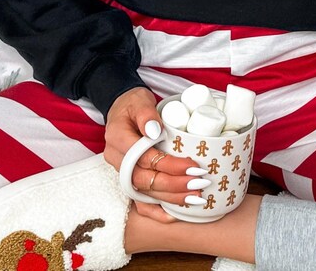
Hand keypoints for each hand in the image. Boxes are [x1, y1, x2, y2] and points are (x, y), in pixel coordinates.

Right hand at [103, 87, 206, 222]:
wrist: (123, 107)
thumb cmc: (133, 103)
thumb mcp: (140, 101)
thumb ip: (147, 115)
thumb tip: (156, 132)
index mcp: (117, 138)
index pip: (144, 158)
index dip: (169, 165)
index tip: (192, 166)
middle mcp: (116, 159)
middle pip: (144, 179)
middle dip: (174, 185)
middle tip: (199, 183)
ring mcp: (121, 172)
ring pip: (144, 192)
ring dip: (170, 197)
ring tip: (195, 197)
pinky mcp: (128, 178)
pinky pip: (138, 200)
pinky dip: (155, 210)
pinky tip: (174, 214)